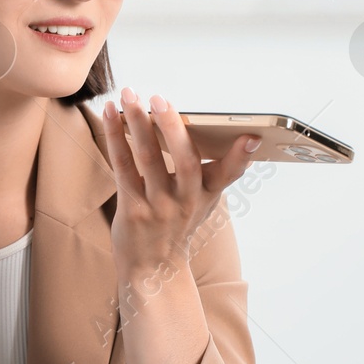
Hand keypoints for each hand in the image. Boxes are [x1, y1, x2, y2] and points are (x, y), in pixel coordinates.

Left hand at [100, 86, 260, 272]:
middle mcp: (186, 201)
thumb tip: (236, 137)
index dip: (241, 156)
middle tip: (160, 99)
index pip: (229, 174)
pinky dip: (116, 138)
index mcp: (207, 195)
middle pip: (185, 161)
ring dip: (137, 123)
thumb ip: (215, 172)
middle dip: (173, 128)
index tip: (252, 136)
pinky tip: (111, 114)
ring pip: (148, 159)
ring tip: (130, 95)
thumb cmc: (178, 224)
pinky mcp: (132, 208)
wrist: (153, 268)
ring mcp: (158, 206)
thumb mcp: (203, 201)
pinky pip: (123, 166)